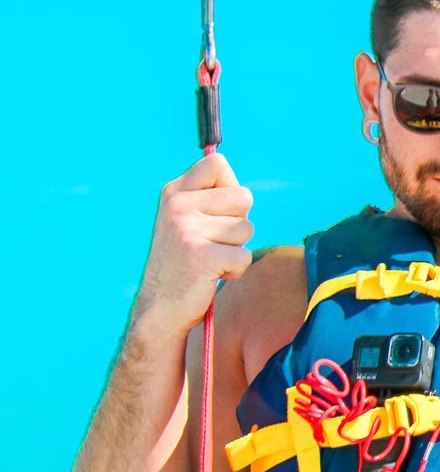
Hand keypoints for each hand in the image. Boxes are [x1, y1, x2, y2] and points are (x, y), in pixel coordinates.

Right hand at [133, 153, 253, 337]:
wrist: (161, 307)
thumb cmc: (185, 263)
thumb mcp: (187, 221)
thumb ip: (211, 200)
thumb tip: (244, 192)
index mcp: (174, 192)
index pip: (217, 163)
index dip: (230, 187)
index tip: (217, 210)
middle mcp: (177, 205)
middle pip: (243, 197)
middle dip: (238, 223)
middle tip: (213, 242)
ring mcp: (186, 229)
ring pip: (246, 229)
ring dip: (236, 249)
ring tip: (210, 260)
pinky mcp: (200, 255)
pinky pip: (244, 256)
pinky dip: (235, 270)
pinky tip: (212, 275)